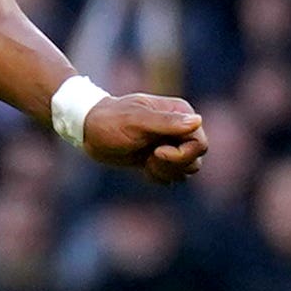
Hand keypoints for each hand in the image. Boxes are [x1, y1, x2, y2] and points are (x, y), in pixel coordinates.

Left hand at [82, 94, 206, 182]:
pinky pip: (173, 176)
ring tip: (145, 161)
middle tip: (149, 158)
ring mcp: (171, 144)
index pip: (200, 144)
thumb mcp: (137, 122)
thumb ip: (167, 123)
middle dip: (172, 165)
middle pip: (195, 160)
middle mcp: (180, 128)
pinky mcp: (161, 158)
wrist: (90, 130)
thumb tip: (197, 121)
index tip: (157, 152)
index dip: (182, 154)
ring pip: (186, 170)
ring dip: (166, 172)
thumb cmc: (111, 121)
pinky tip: (143, 166)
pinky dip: (159, 176)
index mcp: (180, 113)